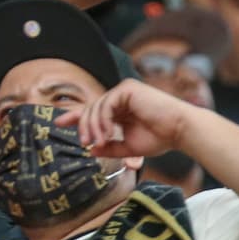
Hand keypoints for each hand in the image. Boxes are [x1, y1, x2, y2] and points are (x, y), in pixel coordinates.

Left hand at [56, 79, 194, 158]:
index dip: (74, 116)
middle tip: (83, 142)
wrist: (180, 131)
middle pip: (90, 109)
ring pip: (96, 107)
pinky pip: (106, 104)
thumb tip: (91, 151)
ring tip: (100, 141)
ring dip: (93, 126)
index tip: (58, 123)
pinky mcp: (127, 89)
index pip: (92, 110)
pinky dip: (102, 119)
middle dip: (81, 125)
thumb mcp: (129, 147)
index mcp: (120, 110)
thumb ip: (110, 148)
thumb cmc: (160, 139)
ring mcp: (123, 91)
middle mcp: (120, 98)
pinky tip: (107, 133)